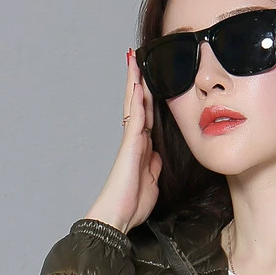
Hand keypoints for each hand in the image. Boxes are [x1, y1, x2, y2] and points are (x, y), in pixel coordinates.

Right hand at [84, 49, 162, 233]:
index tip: (149, 80)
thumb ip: (154, 165)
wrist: (118, 215)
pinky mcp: (130, 146)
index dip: (148, 98)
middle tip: (136, 58)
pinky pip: (135, 118)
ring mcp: (131, 141)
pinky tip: (138, 85)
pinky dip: (137, 101)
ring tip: (134, 61)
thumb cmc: (132, 202)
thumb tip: (157, 155)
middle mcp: (135, 141)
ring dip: (134, 83)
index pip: (146, 116)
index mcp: (142, 148)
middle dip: (137, 82)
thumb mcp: (152, 181)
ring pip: (134, 106)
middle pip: (138, 104)